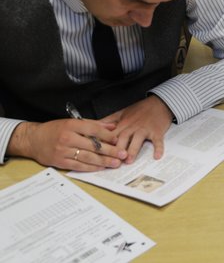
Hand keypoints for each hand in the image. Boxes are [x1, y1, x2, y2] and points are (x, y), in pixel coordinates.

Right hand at [7, 119, 125, 170]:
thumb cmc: (56, 129)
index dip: (108, 136)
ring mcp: (63, 150)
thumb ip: (94, 124)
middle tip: (122, 155)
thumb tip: (113, 127)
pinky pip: (79, 166)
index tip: (118, 140)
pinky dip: (91, 167)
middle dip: (110, 151)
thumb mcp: (73, 122)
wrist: (33, 139)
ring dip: (103, 161)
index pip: (94, 130)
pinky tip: (101, 167)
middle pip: (93, 145)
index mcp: (72, 125)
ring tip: (115, 163)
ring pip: (87, 157)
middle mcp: (68, 137)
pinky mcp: (60, 161)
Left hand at [102, 95, 172, 163]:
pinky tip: (157, 156)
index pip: (112, 134)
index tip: (100, 154)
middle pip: (123, 137)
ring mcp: (145, 128)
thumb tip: (95, 126)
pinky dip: (158, 148)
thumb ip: (109, 121)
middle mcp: (133, 126)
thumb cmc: (141, 109)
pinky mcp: (157, 131)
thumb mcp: (122, 112)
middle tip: (113, 162)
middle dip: (117, 149)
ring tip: (129, 161)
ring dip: (133, 150)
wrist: (160, 103)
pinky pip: (157, 140)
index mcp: (123, 123)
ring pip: (138, 139)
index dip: (105, 144)